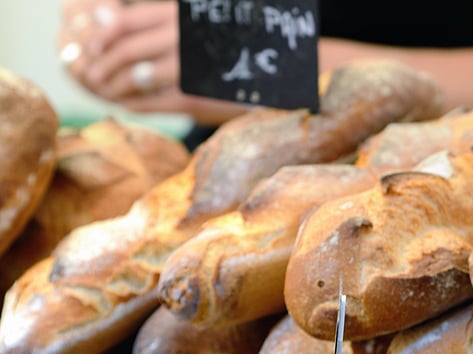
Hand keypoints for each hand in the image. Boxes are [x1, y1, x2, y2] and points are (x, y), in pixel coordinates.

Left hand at [58, 0, 247, 123]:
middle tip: (92, 76)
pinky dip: (133, 104)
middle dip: (102, 65)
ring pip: (135, 78)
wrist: (265, 79)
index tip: (92, 48)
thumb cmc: (219, 50)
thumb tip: (98, 15)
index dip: (102, 35)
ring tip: (110, 91)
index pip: (127, 22)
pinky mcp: (192, 98)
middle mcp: (183, 40)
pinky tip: (129, 103)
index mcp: (180, 17)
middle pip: (127, 50)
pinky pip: (150, 103)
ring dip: (115, 86)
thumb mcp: (189, 25)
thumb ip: (147, 20)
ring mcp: (188, 71)